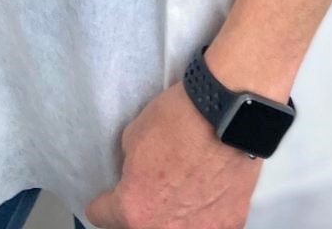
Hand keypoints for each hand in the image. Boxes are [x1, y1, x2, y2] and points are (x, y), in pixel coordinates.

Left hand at [85, 80, 262, 228]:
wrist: (228, 114)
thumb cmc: (180, 120)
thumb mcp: (133, 136)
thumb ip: (129, 166)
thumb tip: (135, 174)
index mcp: (134, 209)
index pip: (102, 216)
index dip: (103, 202)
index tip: (107, 199)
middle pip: (139, 228)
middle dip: (139, 212)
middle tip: (147, 192)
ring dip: (172, 217)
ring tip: (181, 191)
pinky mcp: (229, 225)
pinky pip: (208, 225)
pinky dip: (204, 213)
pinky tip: (207, 192)